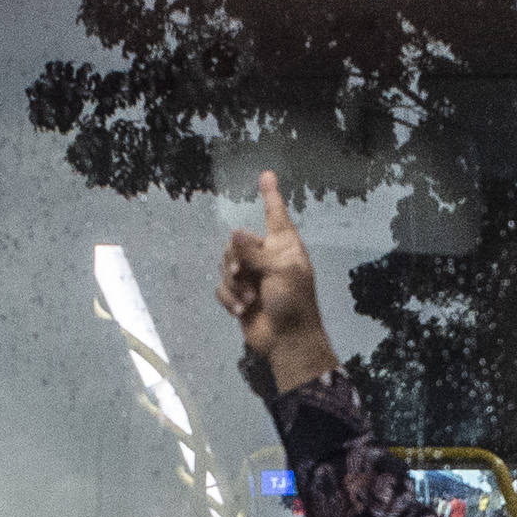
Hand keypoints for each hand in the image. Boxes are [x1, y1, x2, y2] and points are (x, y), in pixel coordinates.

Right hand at [216, 172, 335, 391]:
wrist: (288, 341)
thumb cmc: (294, 302)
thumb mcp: (280, 271)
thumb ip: (255, 252)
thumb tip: (234, 233)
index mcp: (284, 246)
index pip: (276, 214)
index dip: (270, 195)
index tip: (266, 175)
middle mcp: (267, 257)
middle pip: (237, 243)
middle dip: (236, 260)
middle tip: (244, 276)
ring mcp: (253, 277)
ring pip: (226, 266)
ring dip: (234, 285)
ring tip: (249, 301)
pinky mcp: (240, 296)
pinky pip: (223, 288)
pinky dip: (229, 299)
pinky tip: (241, 311)